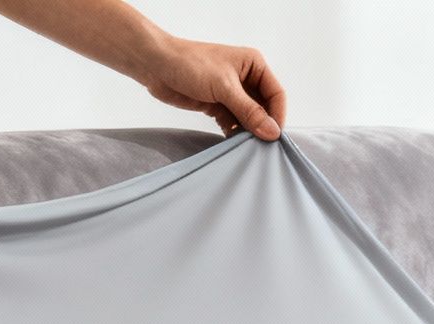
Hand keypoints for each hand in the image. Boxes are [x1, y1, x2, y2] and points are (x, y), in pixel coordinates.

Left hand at [141, 37, 286, 140]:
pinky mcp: (217, 105)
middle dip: (263, 126)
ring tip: (248, 148)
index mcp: (253, 65)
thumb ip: (249, 111)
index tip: (274, 137)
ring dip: (248, 131)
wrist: (155, 66)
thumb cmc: (190, 64)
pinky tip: (233, 144)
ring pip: (248, 117)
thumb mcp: (224, 87)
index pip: (276, 94)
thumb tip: (272, 132)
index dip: (277, 115)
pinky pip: (232, 122)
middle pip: (264, 108)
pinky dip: (233, 133)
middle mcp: (246, 78)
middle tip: (262, 147)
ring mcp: (231, 93)